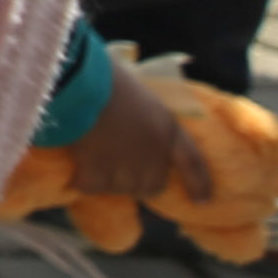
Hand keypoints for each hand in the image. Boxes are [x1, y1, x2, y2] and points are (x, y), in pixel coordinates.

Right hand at [65, 58, 212, 203]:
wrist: (78, 79)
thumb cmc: (105, 77)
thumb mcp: (138, 96)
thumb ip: (143, 120)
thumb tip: (133, 137)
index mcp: (168, 128)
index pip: (193, 163)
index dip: (199, 183)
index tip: (202, 201)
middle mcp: (154, 152)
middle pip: (153, 186)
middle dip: (138, 183)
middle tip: (118, 171)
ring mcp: (127, 163)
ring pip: (121, 188)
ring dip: (108, 181)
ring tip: (91, 165)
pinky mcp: (98, 168)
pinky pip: (92, 186)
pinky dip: (84, 181)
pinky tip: (76, 172)